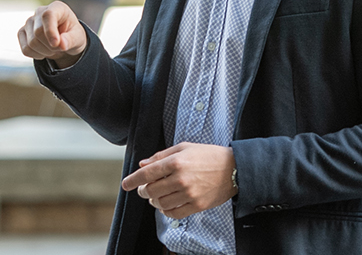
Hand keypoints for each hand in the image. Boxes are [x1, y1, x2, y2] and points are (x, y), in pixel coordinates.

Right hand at [18, 1, 88, 68]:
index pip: (48, 16)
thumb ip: (71, 39)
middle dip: (51, 46)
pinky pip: (26, 49)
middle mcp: (39, 12)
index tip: (56, 44)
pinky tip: (44, 50)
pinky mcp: (21, 32)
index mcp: (56, 7)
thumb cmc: (72, 34)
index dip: (50, 30)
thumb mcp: (78, 37)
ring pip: (31, 43)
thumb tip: (61, 44)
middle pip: (38, 32)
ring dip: (45, 52)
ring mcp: (28, 22)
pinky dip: (36, 55)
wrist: (63, 39)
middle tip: (60, 47)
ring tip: (53, 48)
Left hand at [120, 142, 237, 219]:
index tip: (125, 185)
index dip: (132, 180)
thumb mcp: (183, 148)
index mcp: (176, 162)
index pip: (146, 174)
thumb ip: (160, 156)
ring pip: (161, 203)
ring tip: (156, 197)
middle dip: (143, 191)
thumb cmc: (209, 155)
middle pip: (151, 190)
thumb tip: (142, 165)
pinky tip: (166, 206)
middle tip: (144, 190)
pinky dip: (166, 211)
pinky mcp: (198, 205)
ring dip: (154, 201)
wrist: (235, 168)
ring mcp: (190, 194)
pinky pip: (174, 213)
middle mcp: (181, 179)